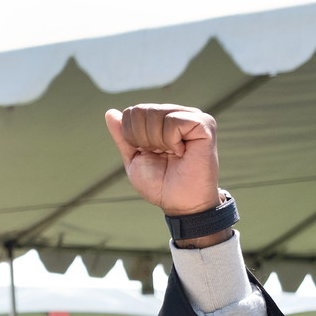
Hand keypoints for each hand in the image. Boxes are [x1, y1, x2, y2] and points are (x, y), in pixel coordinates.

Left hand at [105, 104, 221, 221]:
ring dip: (158, 142)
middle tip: (162, 155)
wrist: (181, 204)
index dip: (132, 136)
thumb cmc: (161, 184)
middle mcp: (178, 113)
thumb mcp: (134, 158)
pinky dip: (171, 142)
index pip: (133, 112)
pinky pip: (173, 121)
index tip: (149, 153)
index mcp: (163, 119)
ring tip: (173, 155)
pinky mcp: (204, 124)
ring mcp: (193, 116)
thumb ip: (123, 136)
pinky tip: (182, 152)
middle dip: (143, 140)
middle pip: (141, 110)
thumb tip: (110, 112)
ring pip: (156, 114)